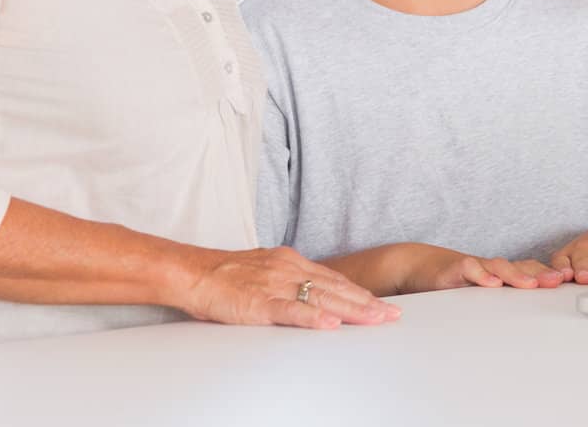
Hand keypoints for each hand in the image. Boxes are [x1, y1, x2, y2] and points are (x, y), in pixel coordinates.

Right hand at [175, 246, 401, 329]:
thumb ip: (289, 280)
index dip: (360, 293)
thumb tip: (310, 293)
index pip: (334, 280)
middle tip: (393, 314)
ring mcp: (276, 286)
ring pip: (322, 298)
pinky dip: (313, 318)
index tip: (382, 304)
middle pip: (336, 289)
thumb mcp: (266, 271)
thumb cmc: (227, 275)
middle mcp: (290, 270)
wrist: (194, 272)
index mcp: (292, 263)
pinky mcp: (259, 303)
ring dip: (352, 310)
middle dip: (367, 303)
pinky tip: (331, 324)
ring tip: (376, 319)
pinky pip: (291, 311)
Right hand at [400, 245, 564, 293]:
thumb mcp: (482, 294)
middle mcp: (492, 268)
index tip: (567, 284)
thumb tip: (530, 317)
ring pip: (499, 266)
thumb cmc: (458, 282)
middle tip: (557, 282)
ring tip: (531, 284)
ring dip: (517, 275)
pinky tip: (491, 284)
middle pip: (521, 267)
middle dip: (541, 274)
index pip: (530, 271)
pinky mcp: (455, 269)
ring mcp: (476, 266)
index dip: (548, 276)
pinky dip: (482, 275)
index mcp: (502, 274)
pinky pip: (470, 269)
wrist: (422, 266)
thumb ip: (503, 300)